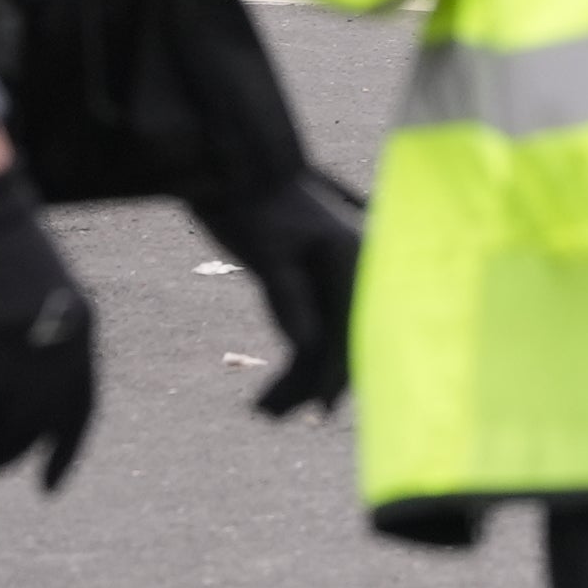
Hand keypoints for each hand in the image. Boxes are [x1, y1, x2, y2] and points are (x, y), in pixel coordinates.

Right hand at [0, 168, 98, 487]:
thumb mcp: (40, 285)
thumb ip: (39, 335)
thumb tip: (15, 391)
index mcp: (81, 329)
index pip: (80, 410)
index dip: (63, 453)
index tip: (48, 488)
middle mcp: (58, 347)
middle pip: (34, 429)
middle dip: (5, 458)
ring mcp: (17, 350)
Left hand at [192, 165, 366, 419]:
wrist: (233, 173)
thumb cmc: (250, 205)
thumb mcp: (267, 253)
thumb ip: (290, 297)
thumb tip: (308, 346)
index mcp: (354, 256)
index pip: (354, 323)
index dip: (339, 369)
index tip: (323, 407)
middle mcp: (354, 271)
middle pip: (346, 340)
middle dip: (315, 381)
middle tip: (276, 413)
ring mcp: (335, 282)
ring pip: (327, 343)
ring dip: (299, 378)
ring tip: (262, 409)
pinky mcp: (315, 289)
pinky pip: (313, 335)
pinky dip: (294, 364)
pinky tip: (268, 395)